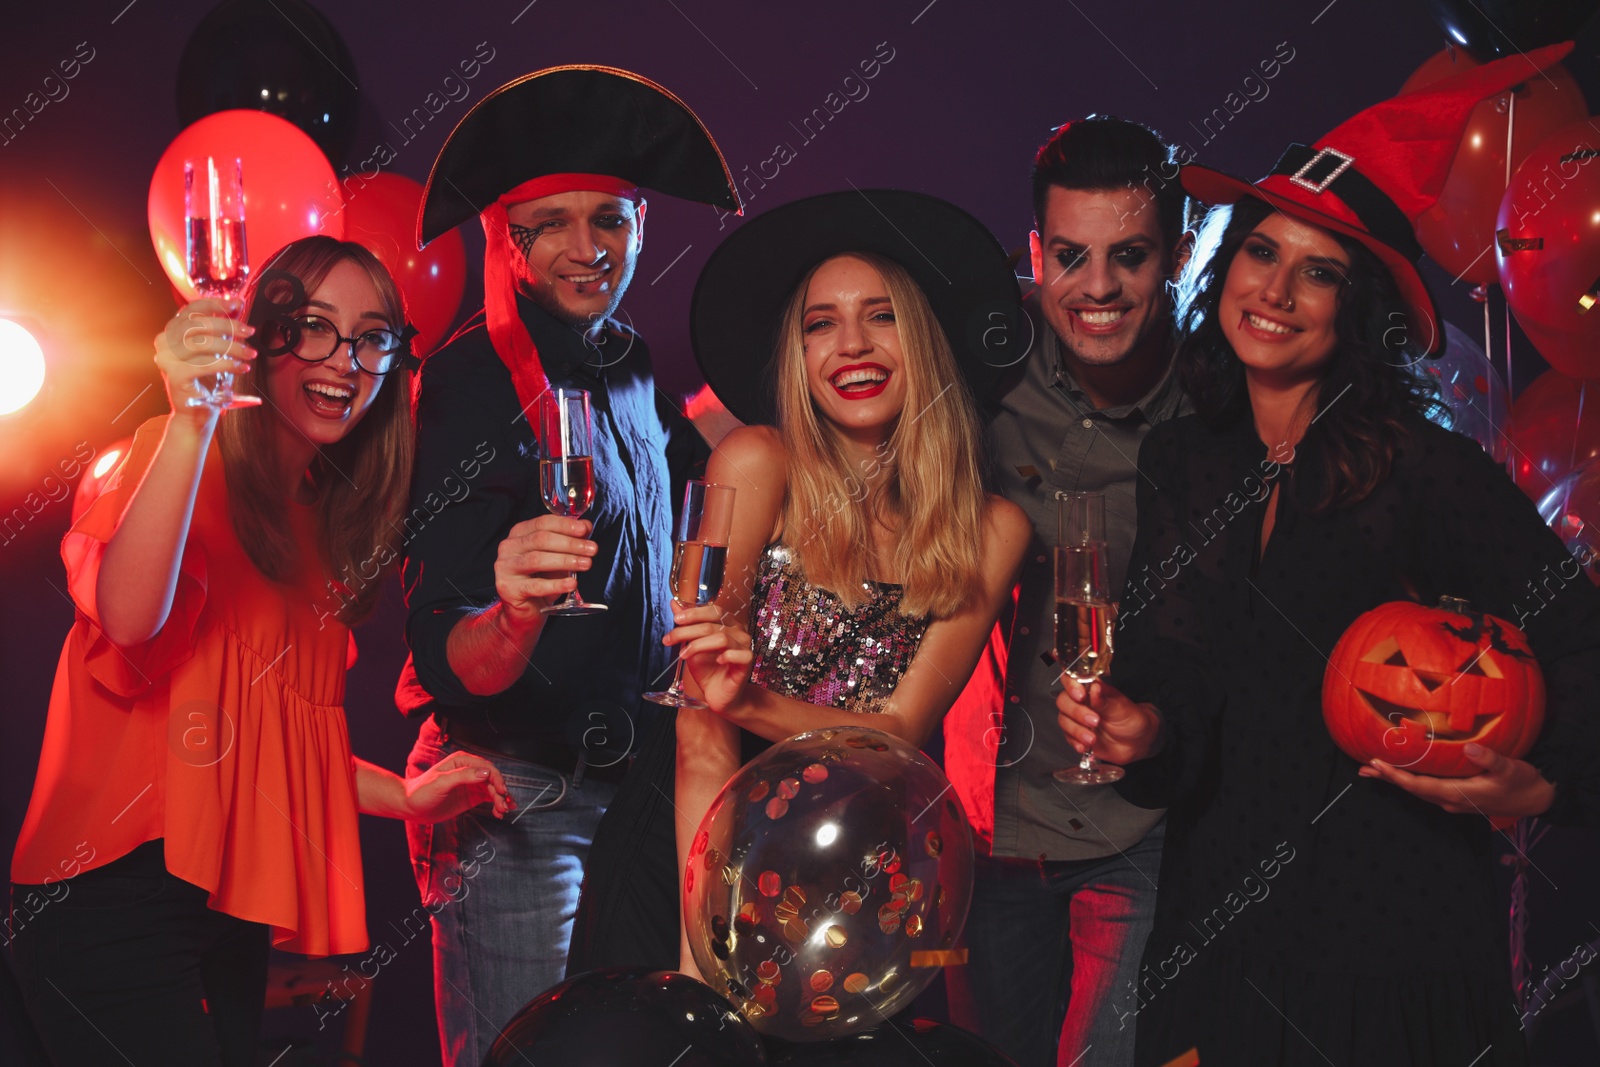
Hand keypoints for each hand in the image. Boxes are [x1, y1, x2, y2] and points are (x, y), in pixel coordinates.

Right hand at [155, 298, 254, 419]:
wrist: (196, 411)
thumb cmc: (207, 378)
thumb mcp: (217, 348)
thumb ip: (224, 326)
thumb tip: (238, 302)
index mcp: (172, 331)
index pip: (191, 309)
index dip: (215, 304)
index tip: (237, 305)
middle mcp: (164, 341)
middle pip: (199, 325)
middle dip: (229, 326)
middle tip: (250, 332)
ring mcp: (166, 358)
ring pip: (203, 343)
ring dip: (232, 347)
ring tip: (250, 354)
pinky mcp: (174, 375)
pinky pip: (205, 364)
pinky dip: (227, 364)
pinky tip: (241, 367)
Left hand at [404, 751, 512, 822]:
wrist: (410, 807)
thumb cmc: (421, 791)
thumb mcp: (441, 782)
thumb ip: (463, 776)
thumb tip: (486, 773)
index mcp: (462, 762)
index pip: (486, 767)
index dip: (496, 778)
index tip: (501, 791)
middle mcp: (469, 771)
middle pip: (492, 779)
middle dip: (500, 792)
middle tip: (504, 805)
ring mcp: (471, 784)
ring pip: (492, 790)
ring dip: (500, 799)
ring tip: (503, 811)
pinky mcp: (471, 796)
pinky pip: (488, 799)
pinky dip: (495, 805)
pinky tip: (499, 813)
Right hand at [495, 515, 596, 620]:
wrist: (524, 610)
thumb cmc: (540, 579)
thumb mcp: (557, 557)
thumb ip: (569, 540)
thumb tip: (586, 527)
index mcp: (519, 534)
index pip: (542, 523)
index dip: (565, 525)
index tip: (585, 530)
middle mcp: (509, 547)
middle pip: (540, 539)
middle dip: (570, 543)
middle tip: (592, 549)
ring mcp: (506, 567)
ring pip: (537, 560)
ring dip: (565, 561)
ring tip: (586, 564)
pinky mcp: (509, 588)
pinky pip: (536, 585)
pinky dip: (556, 584)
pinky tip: (571, 584)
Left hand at [665, 602, 753, 717]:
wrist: (718, 694)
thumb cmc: (708, 669)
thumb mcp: (692, 645)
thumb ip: (686, 625)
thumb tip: (674, 603)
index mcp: (726, 624)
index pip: (713, 610)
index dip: (694, 613)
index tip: (675, 620)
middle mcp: (737, 632)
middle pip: (712, 624)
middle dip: (687, 630)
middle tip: (670, 638)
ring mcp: (744, 646)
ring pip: (721, 638)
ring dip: (698, 645)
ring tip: (684, 655)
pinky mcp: (747, 662)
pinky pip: (738, 654)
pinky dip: (725, 656)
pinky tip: (717, 661)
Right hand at [1055, 676, 1161, 765]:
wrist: (1137, 743)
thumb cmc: (1132, 720)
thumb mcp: (1122, 708)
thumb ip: (1105, 699)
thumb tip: (1095, 687)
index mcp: (1092, 689)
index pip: (1072, 679)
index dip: (1071, 685)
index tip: (1080, 695)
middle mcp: (1081, 702)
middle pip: (1064, 701)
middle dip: (1076, 712)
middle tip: (1094, 721)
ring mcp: (1077, 719)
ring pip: (1064, 720)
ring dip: (1077, 730)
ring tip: (1092, 738)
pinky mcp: (1076, 735)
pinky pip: (1068, 737)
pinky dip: (1075, 742)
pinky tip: (1085, 745)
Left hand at [1359, 744, 1554, 819]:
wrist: (1537, 799)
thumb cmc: (1523, 782)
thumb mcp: (1510, 768)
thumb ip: (1489, 758)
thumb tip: (1470, 748)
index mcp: (1458, 794)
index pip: (1419, 785)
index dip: (1396, 776)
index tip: (1377, 764)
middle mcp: (1450, 800)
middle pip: (1412, 789)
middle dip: (1388, 779)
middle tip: (1363, 768)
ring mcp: (1453, 801)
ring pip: (1418, 790)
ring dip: (1396, 780)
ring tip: (1374, 770)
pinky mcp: (1457, 797)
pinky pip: (1427, 789)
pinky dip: (1411, 781)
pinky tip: (1404, 773)